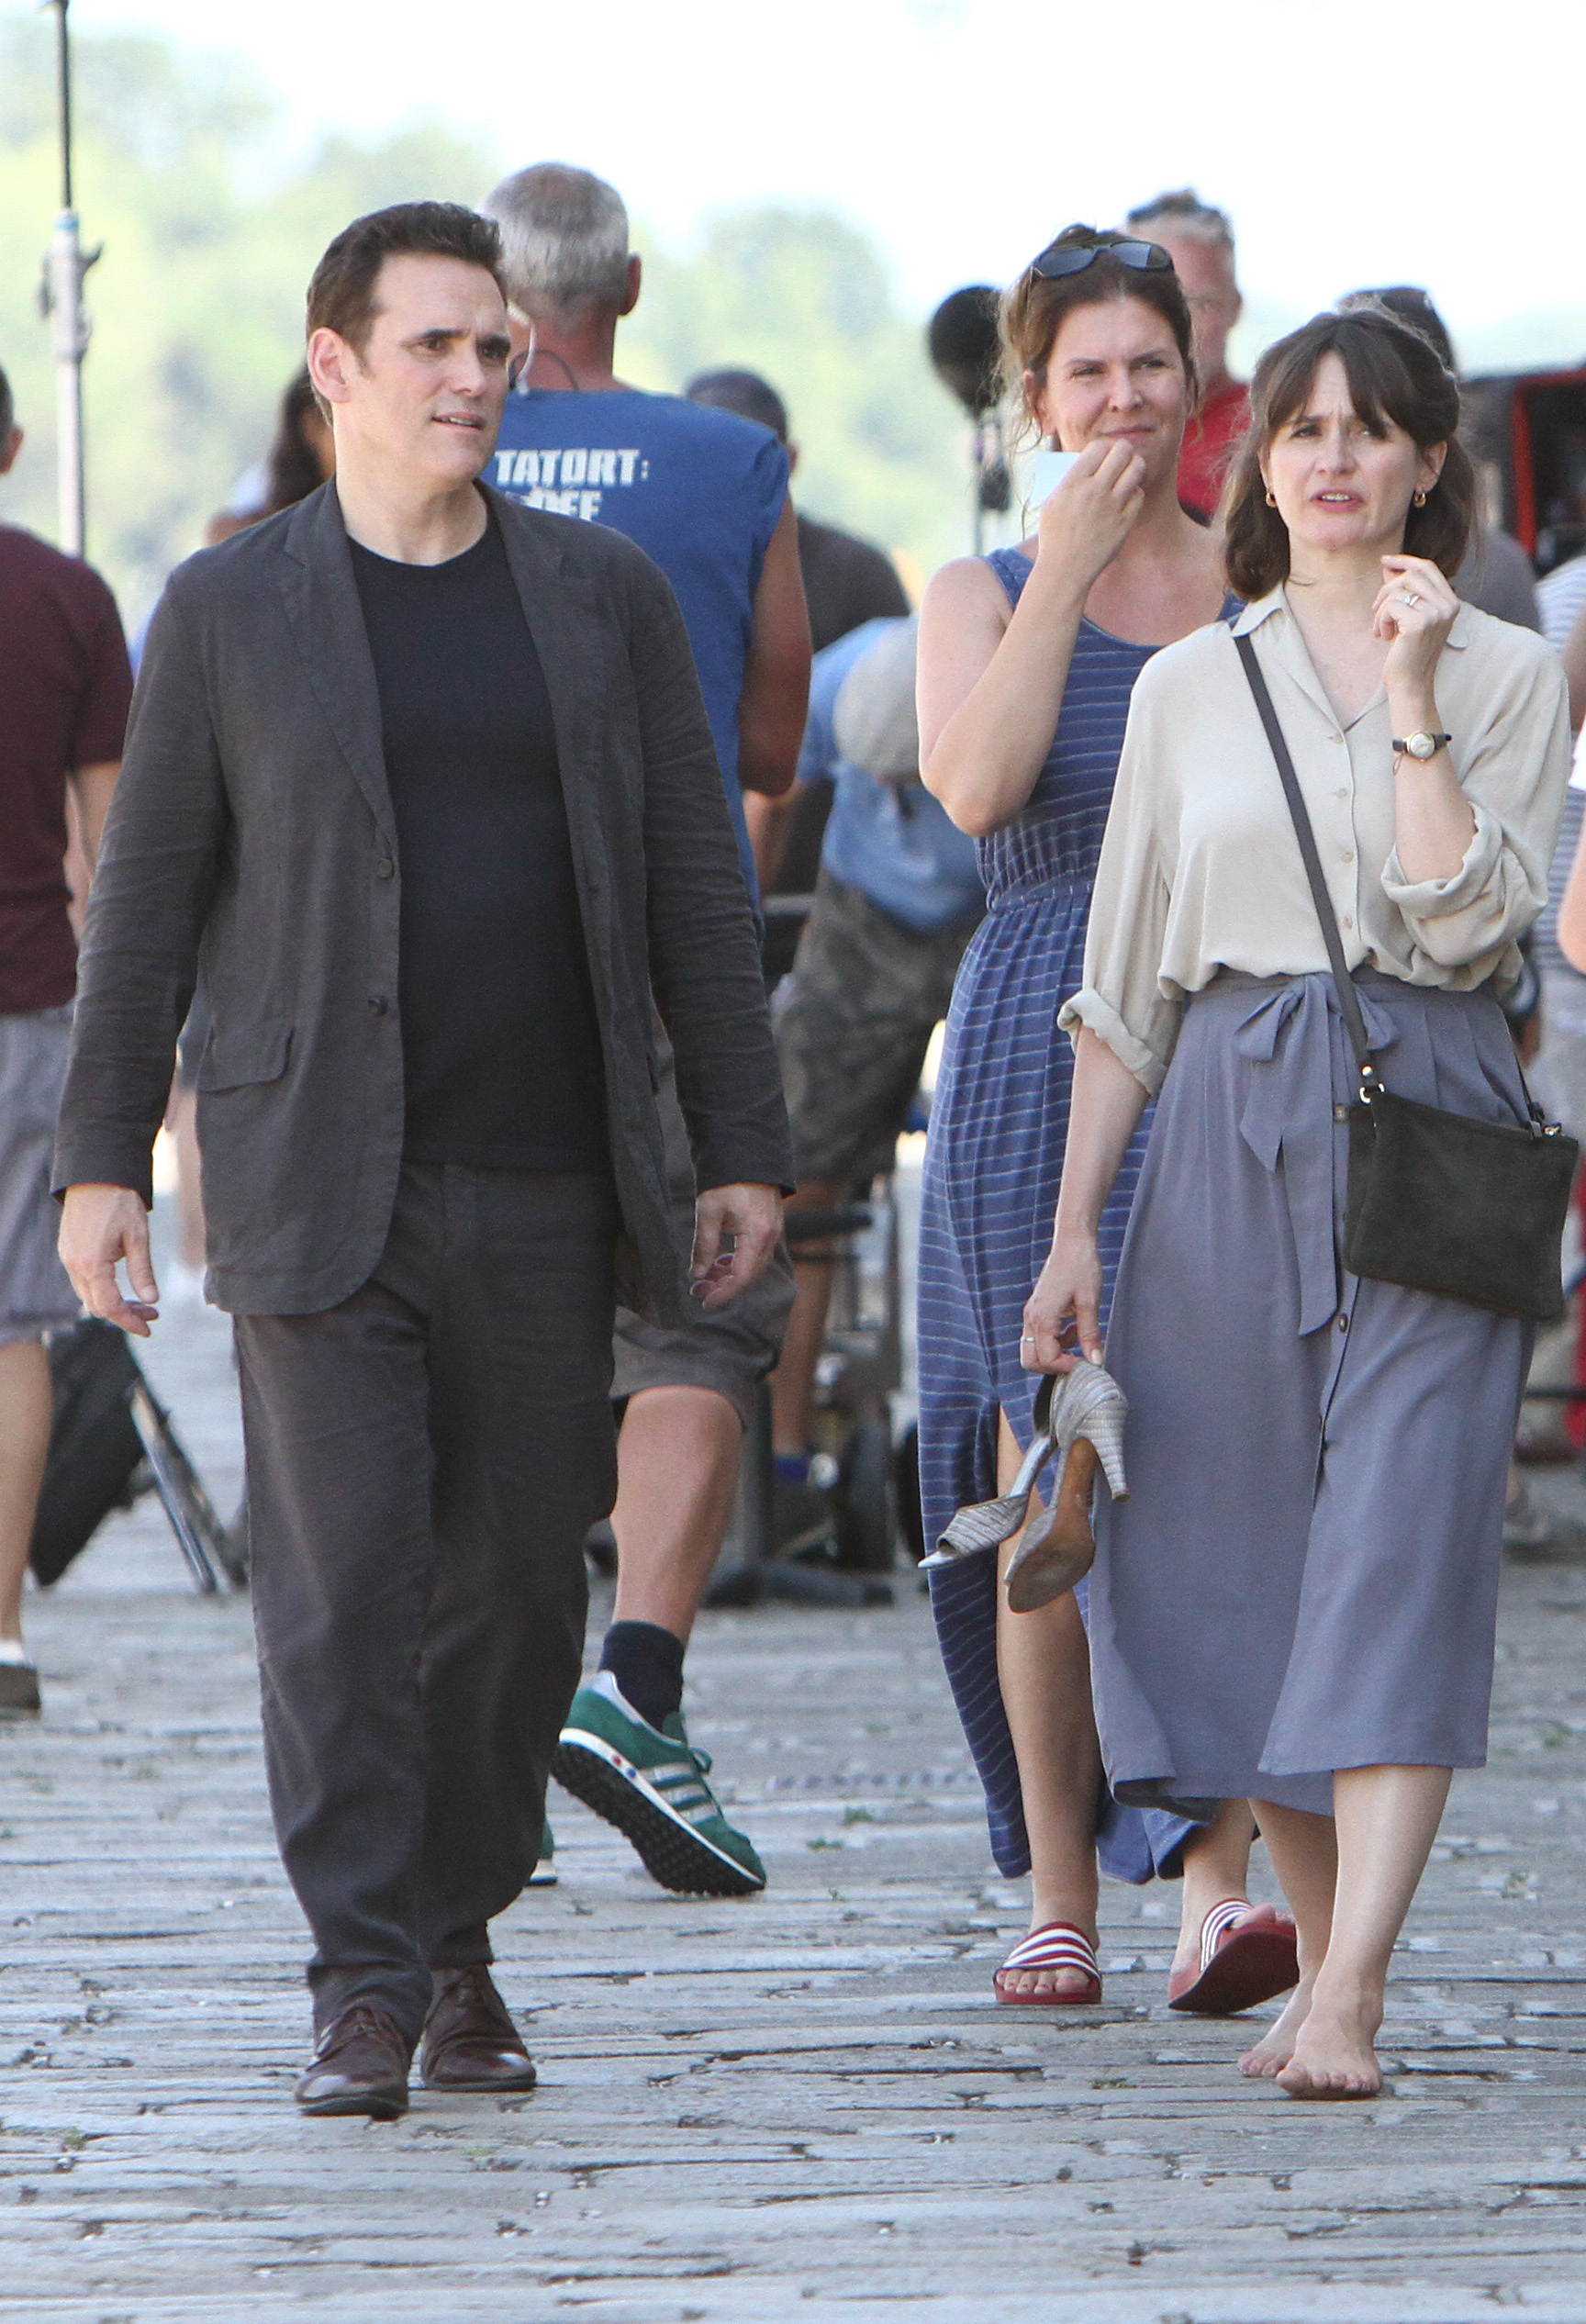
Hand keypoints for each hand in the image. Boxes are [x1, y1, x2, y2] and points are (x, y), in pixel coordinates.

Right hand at [59, 1183, 159, 1336]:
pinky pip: (83, 1280)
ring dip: (113, 1303)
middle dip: (124, 1315)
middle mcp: (74, 1265)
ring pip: (88, 1295)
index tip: (149, 1328)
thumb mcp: (138, 1237)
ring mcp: (68, 1257)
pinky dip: (102, 1289)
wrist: (96, 1174)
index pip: (109, 1306)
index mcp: (91, 1264)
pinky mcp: (68, 1250)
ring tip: (142, 1302)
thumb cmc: (119, 1202)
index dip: (129, 1321)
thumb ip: (142, 1271)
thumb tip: (151, 1301)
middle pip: (96, 1305)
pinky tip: (121, 1285)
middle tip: (152, 1314)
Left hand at [690, 1182, 783, 1311]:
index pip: (741, 1277)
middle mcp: (770, 1237)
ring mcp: (773, 1232)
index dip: (723, 1294)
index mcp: (757, 1234)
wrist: (746, 1153)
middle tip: (697, 1289)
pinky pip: (756, 1255)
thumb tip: (696, 1275)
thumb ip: (704, 1246)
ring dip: (729, 1275)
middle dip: (723, 1287)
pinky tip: (720, 1261)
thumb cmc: (726, 1180)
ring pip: (753, 1267)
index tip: (704, 1301)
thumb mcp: (708, 1212)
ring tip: (705, 1275)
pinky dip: (738, 1263)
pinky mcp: (770, 1227)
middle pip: (749, 1276)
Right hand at [1021, 1231, 1103, 1372]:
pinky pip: (1039, 1336)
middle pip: (1030, 1360)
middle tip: (1077, 1360)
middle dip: (1053, 1366)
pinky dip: (1055, 1340)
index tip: (1086, 1363)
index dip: (1066, 1366)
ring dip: (1055, 1352)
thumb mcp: (1090, 1303)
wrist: (1072, 1243)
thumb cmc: (1081, 1267)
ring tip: (1079, 1338)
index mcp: (1043, 1317)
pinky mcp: (1037, 1310)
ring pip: (1033, 1349)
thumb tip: (1096, 1360)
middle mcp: (1031, 1317)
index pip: (1047, 1358)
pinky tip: (1073, 1328)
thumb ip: (1090, 1334)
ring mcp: (1032, 1314)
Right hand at [1034, 439, 1146, 591]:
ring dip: (1134, 466)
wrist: (1065, 570)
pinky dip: (1135, 491)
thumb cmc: (1054, 536)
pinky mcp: (1125, 522)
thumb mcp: (1051, 503)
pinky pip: (1139, 494)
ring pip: (1136, 469)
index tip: (1104, 452)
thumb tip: (1086, 462)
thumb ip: (1068, 480)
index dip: (1103, 447)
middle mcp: (1094, 491)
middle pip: (1121, 451)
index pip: (1098, 447)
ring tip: (1130, 470)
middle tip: (1122, 456)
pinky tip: (1128, 495)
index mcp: (1073, 483)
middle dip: (1123, 450)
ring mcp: (1112, 506)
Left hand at [1374, 554, 1457, 705]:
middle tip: (1376, 610)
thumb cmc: (1407, 653)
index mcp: (1451, 602)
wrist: (1411, 685)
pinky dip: (1380, 621)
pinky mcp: (1419, 623)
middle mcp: (1448, 606)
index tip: (1385, 560)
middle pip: (1411, 575)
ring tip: (1382, 630)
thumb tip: (1388, 566)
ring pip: (1398, 590)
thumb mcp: (1407, 617)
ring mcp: (1436, 614)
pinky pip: (1389, 606)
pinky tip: (1384, 637)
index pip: (1427, 567)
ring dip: (1381, 609)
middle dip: (1386, 589)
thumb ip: (1401, 591)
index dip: (1404, 561)